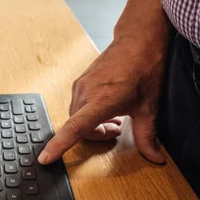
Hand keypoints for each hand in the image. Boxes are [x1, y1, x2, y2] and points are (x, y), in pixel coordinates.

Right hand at [38, 36, 167, 165]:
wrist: (138, 41)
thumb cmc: (144, 69)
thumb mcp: (149, 107)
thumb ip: (147, 136)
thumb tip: (154, 159)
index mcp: (100, 101)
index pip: (74, 128)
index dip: (58, 145)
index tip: (45, 158)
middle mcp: (85, 93)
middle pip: (78, 128)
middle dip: (96, 134)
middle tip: (118, 130)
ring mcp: (80, 85)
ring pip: (77, 117)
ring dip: (93, 124)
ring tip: (115, 119)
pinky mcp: (80, 81)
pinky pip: (78, 105)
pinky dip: (90, 113)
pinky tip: (108, 107)